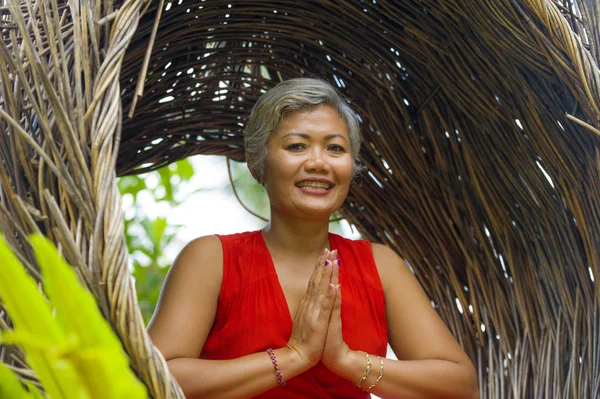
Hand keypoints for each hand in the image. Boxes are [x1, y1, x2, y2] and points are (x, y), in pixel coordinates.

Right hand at [286, 249, 337, 366]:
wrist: (299, 355)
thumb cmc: (306, 338)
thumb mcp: (309, 317)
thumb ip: (312, 304)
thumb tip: (317, 290)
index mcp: (308, 302)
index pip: (315, 280)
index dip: (320, 266)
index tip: (326, 252)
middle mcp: (310, 304)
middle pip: (317, 280)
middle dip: (324, 263)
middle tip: (330, 248)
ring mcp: (314, 312)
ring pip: (321, 289)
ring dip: (326, 273)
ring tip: (331, 259)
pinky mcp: (319, 322)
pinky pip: (325, 307)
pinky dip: (329, 295)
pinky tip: (333, 284)